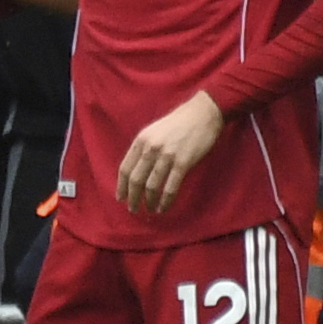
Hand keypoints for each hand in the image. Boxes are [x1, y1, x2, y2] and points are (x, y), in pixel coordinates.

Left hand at [116, 91, 225, 214]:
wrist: (202, 114)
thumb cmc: (178, 123)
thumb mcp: (154, 131)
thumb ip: (144, 149)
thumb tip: (136, 171)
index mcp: (141, 140)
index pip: (125, 168)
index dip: (122, 186)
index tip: (120, 198)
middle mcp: (150, 148)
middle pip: (136, 179)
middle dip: (132, 198)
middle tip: (132, 209)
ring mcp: (167, 156)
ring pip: (152, 186)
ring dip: (149, 202)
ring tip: (149, 209)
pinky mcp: (183, 163)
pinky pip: (170, 188)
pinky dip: (165, 201)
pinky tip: (163, 208)